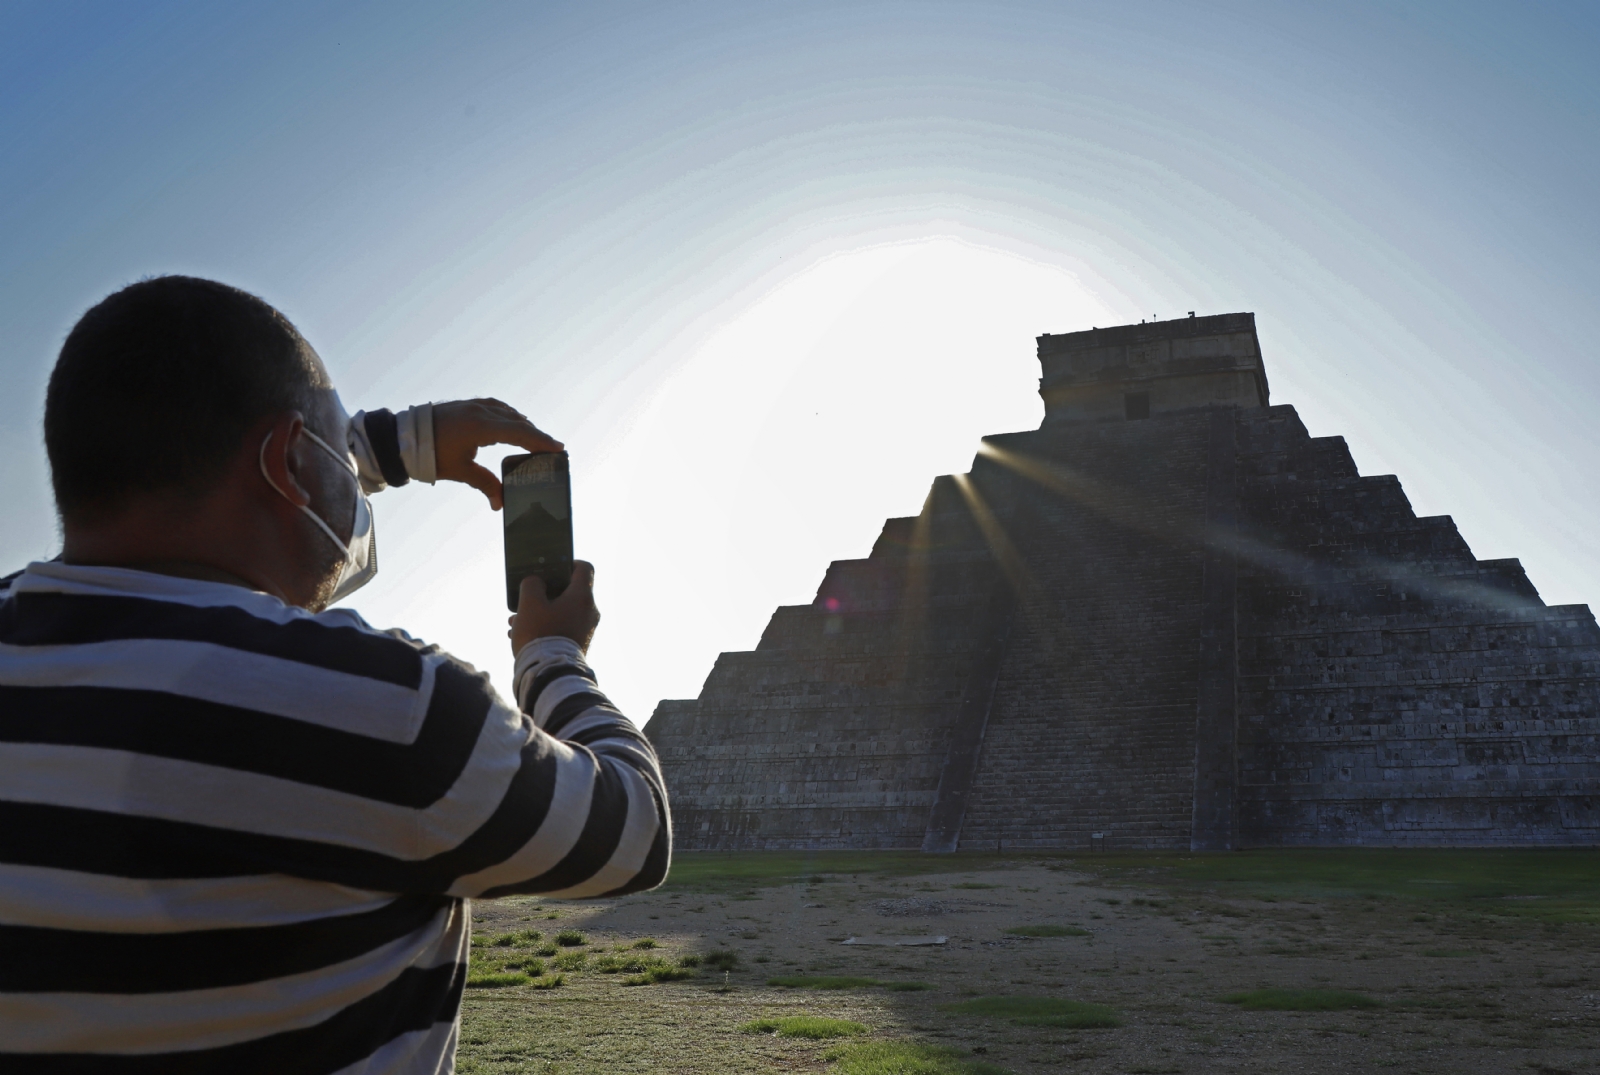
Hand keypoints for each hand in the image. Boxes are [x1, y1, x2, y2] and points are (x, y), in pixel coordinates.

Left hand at [432, 398, 562, 509]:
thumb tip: (500, 504)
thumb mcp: (460, 471)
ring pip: (509, 414)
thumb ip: (485, 484)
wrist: (404, 436)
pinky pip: (497, 408)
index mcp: (480, 427)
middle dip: (537, 436)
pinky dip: (510, 417)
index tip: (558, 448)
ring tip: (536, 440)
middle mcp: (481, 412)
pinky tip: (515, 424)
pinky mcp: (469, 405)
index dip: (540, 441)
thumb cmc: (431, 454)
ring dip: (524, 426)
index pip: (519, 432)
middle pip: (518, 422)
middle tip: (553, 449)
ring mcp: (475, 405)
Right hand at [509, 561, 599, 654]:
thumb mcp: (529, 603)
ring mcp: (585, 630)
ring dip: (539, 611)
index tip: (552, 567)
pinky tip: (520, 634)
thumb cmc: (540, 634)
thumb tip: (537, 582)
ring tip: (514, 620)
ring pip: (561, 611)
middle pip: (569, 591)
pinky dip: (543, 626)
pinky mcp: (578, 645)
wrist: (549, 675)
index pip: (584, 568)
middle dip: (544, 593)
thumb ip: (532, 584)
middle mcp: (589, 612)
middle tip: (525, 597)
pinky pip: (561, 627)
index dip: (568, 562)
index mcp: (582, 596)